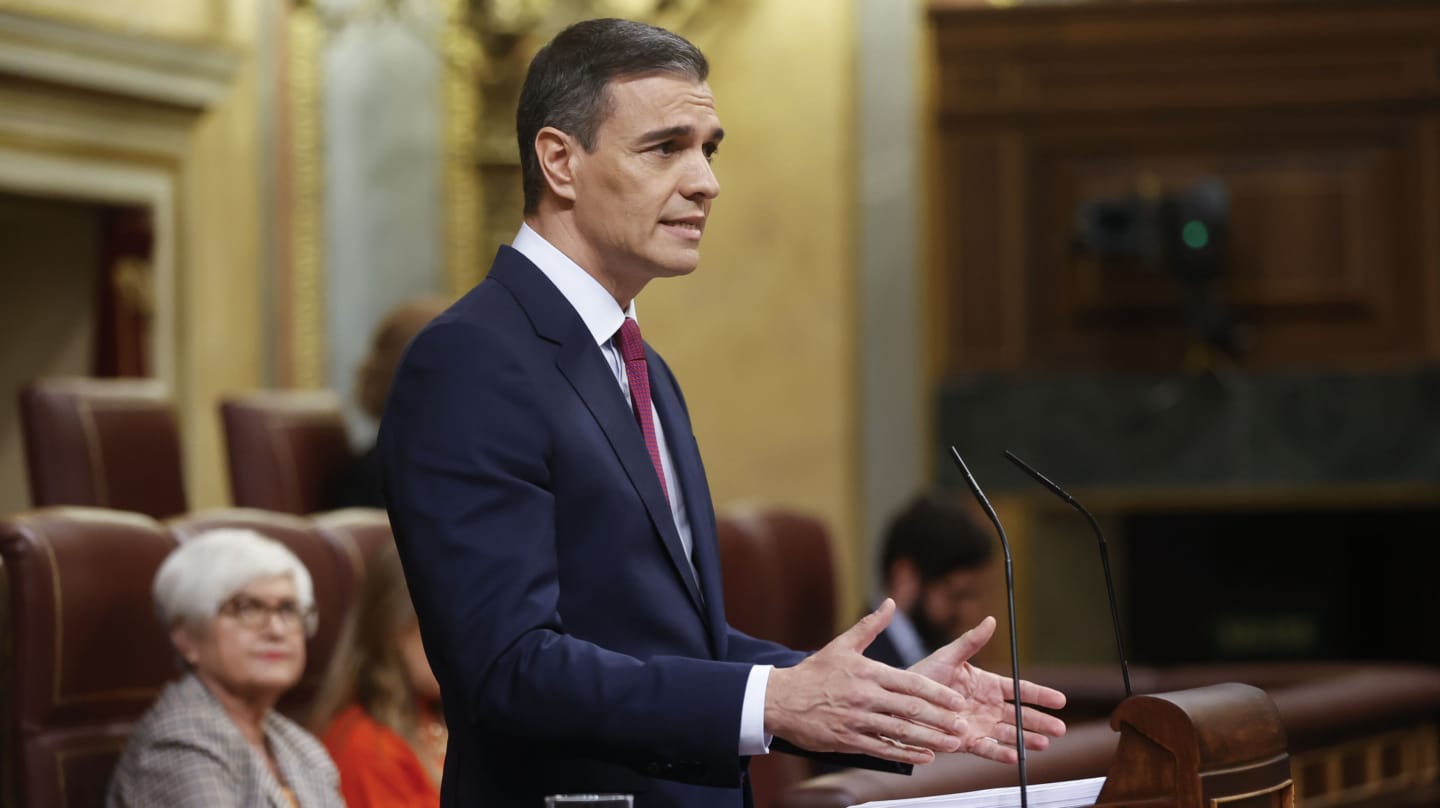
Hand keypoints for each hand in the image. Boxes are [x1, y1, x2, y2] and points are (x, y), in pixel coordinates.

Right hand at [764, 599, 971, 764]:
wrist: (779, 699)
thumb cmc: (813, 672)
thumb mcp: (841, 645)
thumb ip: (870, 626)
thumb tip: (891, 603)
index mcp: (868, 672)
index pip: (911, 683)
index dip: (938, 694)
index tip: (958, 701)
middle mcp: (865, 696)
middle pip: (910, 709)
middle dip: (940, 719)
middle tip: (963, 726)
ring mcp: (857, 720)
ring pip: (899, 731)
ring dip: (929, 738)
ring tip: (952, 743)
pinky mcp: (848, 740)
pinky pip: (882, 748)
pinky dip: (905, 753)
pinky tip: (924, 756)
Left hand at [909, 616, 1067, 763]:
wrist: (901, 700)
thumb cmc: (924, 675)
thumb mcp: (949, 656)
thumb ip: (971, 642)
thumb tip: (990, 620)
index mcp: (987, 685)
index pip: (1020, 690)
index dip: (1040, 695)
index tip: (1060, 700)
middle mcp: (987, 706)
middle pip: (1020, 715)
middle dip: (1040, 721)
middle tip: (1061, 728)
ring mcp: (979, 724)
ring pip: (1009, 733)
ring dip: (1027, 739)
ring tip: (1044, 743)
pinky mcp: (966, 741)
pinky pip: (987, 748)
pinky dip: (1000, 753)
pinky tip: (1015, 756)